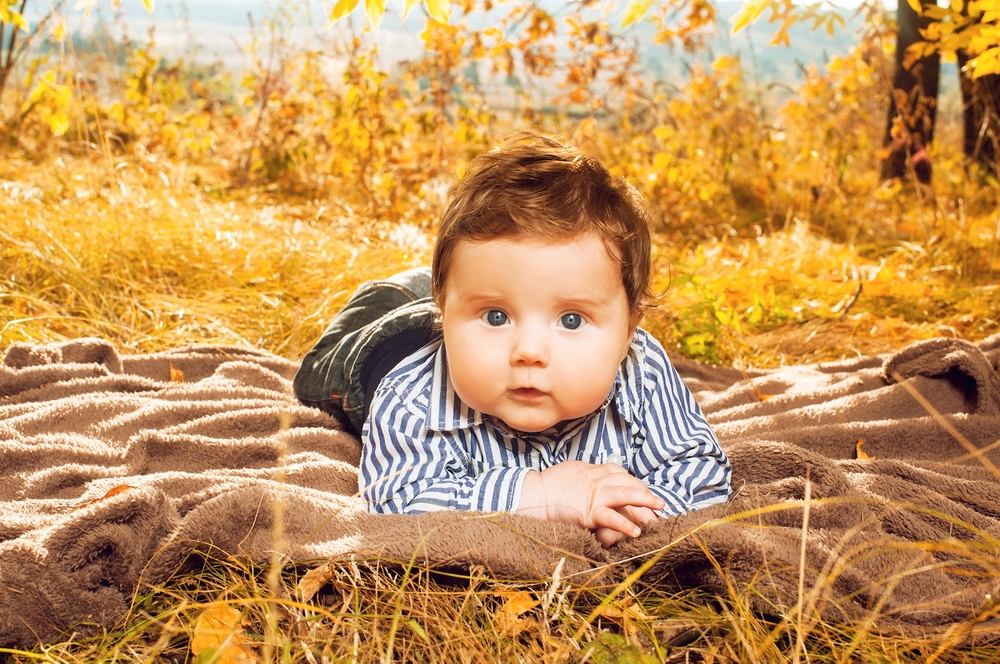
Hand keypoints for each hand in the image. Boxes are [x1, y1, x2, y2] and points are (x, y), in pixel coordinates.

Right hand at [518, 461, 663, 543]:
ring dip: (645, 500)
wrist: (533, 495)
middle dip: (645, 492)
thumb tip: (595, 475)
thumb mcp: (571, 471)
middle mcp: (596, 479)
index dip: (634, 483)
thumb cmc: (549, 486)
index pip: (620, 473)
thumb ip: (586, 474)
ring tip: (658, 509)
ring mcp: (594, 494)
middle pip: (628, 482)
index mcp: (592, 470)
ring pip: (625, 494)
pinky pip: (610, 517)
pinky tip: (636, 531)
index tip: (643, 492)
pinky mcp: (588, 511)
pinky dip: (624, 524)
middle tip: (659, 504)